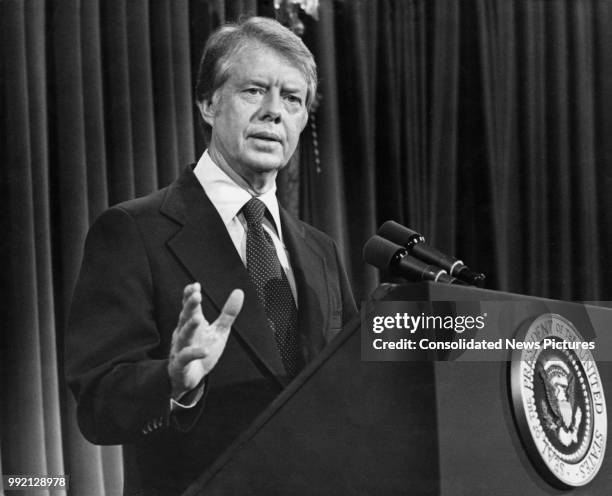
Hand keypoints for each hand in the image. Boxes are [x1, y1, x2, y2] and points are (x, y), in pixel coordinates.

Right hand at [167, 283, 243, 398]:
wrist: (189, 378)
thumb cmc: (202, 350)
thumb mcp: (219, 331)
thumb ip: (228, 313)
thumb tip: (239, 291)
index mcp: (191, 324)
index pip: (190, 307)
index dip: (190, 296)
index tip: (195, 285)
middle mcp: (184, 334)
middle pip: (185, 317)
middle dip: (189, 306)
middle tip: (196, 295)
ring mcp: (181, 349)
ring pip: (183, 336)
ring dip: (189, 327)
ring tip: (198, 318)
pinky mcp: (181, 365)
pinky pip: (186, 358)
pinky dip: (195, 353)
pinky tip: (205, 350)